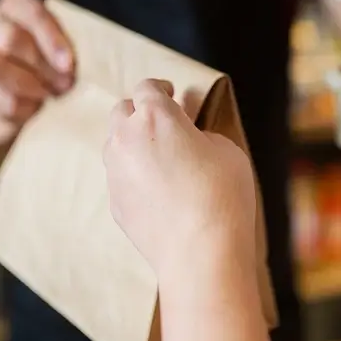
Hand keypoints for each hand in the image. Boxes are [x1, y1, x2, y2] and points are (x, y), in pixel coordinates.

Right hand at [0, 0, 74, 123]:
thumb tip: (86, 59)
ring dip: (29, 84)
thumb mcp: (59, 49)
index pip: (30, 11)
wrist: (10, 97)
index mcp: (14, 6)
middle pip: (10, 38)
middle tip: (66, 83)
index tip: (70, 64)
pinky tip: (35, 108)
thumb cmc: (47, 65)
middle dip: (43, 64)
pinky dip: (22, 106)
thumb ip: (67, 47)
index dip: (51, 38)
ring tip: (50, 94)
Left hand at [103, 79, 258, 277]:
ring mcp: (115, 172)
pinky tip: (158, 191)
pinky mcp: (114, 203)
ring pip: (115, 144)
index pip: (148, 87)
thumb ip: (202, 135)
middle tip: (163, 122)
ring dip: (133, 142)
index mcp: (155, 116)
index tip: (171, 93)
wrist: (200, 253)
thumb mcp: (227, 151)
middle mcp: (126, 138)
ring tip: (160, 157)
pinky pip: (120, 178)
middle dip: (140, 111)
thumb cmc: (220, 196)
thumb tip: (191, 141)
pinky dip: (134, 176)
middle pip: (122, 110)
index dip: (161, 88)